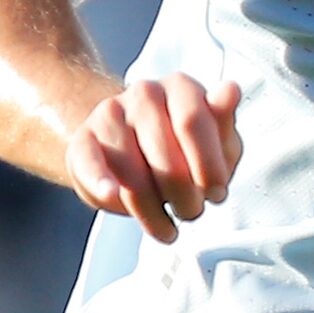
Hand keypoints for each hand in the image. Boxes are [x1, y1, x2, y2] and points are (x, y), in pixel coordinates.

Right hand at [65, 74, 244, 243]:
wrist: (130, 139)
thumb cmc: (182, 142)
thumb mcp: (215, 134)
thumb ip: (223, 119)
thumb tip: (231, 90)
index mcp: (181, 87)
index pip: (193, 121)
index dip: (208, 164)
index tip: (217, 192)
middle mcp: (144, 93)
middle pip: (164, 154)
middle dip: (183, 194)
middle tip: (191, 212)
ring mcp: (109, 114)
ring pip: (131, 169)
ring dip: (151, 208)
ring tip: (166, 225)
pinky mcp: (82, 140)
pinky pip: (88, 162)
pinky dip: (99, 181)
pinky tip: (112, 195)